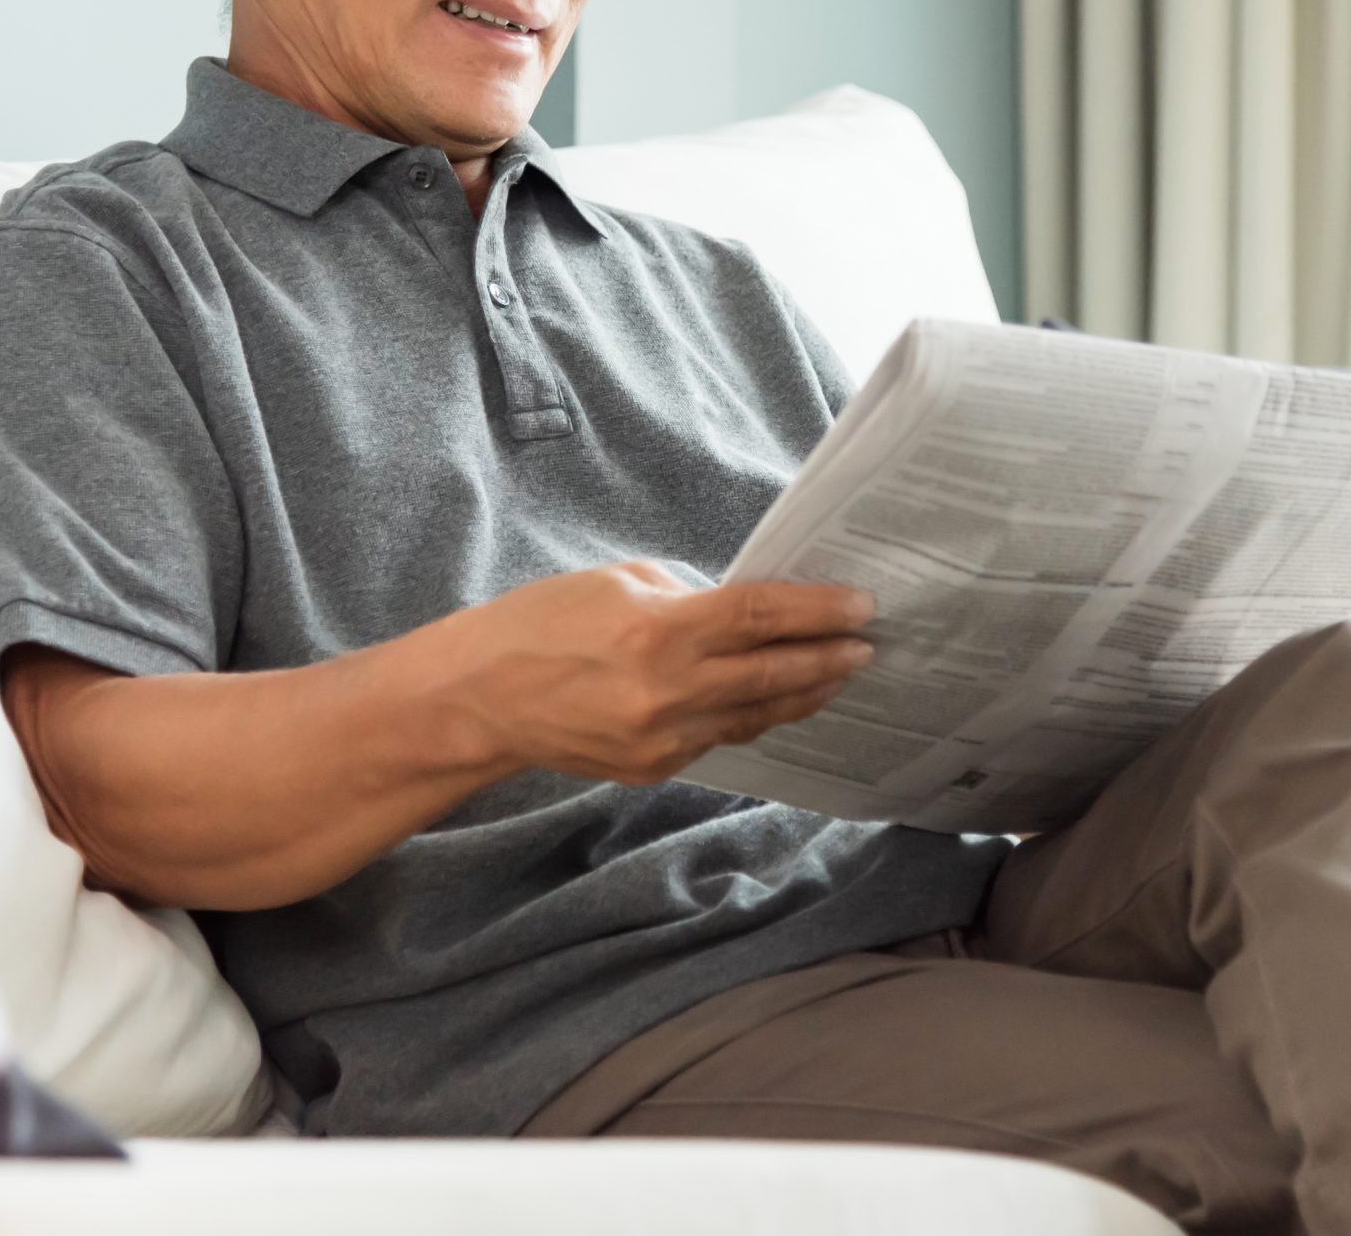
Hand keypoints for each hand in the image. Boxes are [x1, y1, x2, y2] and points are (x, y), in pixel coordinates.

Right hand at [435, 560, 874, 785]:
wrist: (481, 699)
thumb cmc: (542, 623)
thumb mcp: (617, 581)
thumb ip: (689, 598)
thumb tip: (746, 613)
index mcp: (658, 631)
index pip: (761, 617)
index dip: (818, 611)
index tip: (861, 605)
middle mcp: (667, 692)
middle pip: (774, 674)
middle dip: (829, 659)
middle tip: (868, 645)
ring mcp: (662, 739)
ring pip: (755, 715)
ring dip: (801, 693)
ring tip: (836, 673)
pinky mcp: (653, 769)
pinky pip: (718, 738)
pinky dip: (750, 716)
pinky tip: (773, 700)